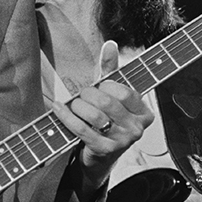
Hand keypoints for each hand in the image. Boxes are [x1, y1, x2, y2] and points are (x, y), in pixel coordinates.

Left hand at [51, 40, 153, 177]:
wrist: (99, 157)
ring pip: (95, 116)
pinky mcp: (104, 150)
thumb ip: (112, 70)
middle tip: (81, 95)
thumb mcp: (112, 96)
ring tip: (73, 104)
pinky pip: (81, 129)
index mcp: (144, 114)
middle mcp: (137, 129)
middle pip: (108, 103)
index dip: (107, 86)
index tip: (99, 86)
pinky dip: (66, 116)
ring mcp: (122, 142)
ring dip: (78, 106)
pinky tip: (58, 108)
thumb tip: (111, 45)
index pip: (126, 92)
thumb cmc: (107, 121)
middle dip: (89, 95)